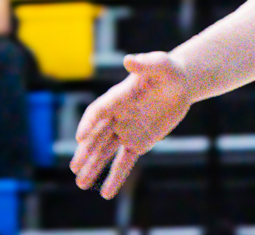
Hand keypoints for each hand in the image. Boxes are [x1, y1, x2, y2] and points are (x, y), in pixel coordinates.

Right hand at [72, 52, 192, 198]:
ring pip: (106, 152)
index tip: (80, 137)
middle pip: (97, 135)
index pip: (99, 110)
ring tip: (80, 184)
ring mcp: (125, 130)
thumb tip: (128, 60)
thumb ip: (145, 63)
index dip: (89, 123)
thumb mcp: (160, 64)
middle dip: (85, 152)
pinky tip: (106, 193)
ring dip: (93, 167)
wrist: (180, 83)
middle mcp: (117, 115)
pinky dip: (115, 177)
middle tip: (74, 168)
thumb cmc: (168, 69)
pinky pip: (124, 162)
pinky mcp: (137, 143)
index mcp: (119, 96)